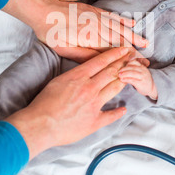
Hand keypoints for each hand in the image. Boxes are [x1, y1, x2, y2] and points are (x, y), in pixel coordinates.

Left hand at [2, 0, 148, 61]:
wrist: (42, 9)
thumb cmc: (50, 32)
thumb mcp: (64, 49)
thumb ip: (84, 56)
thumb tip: (102, 62)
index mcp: (92, 37)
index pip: (115, 49)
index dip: (128, 58)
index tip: (139, 65)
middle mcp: (97, 25)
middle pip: (121, 39)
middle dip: (134, 49)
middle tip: (146, 58)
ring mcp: (96, 16)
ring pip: (119, 27)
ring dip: (133, 35)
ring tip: (145, 42)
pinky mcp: (93, 10)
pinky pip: (112, 15)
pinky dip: (123, 20)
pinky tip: (132, 22)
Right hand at [5, 47, 131, 158]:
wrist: (40, 124)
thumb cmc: (43, 103)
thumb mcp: (57, 81)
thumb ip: (73, 75)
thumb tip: (82, 71)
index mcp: (79, 76)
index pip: (101, 61)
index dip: (115, 54)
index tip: (124, 50)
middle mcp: (89, 88)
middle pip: (111, 72)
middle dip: (124, 64)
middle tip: (134, 58)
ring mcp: (94, 104)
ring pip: (114, 89)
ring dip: (124, 81)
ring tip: (131, 76)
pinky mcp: (94, 121)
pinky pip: (110, 115)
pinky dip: (118, 112)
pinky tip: (124, 109)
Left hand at [118, 59, 156, 98]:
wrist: (152, 88)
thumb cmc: (144, 80)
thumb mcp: (140, 72)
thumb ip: (133, 69)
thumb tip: (122, 68)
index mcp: (142, 66)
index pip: (134, 61)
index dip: (127, 63)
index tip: (122, 66)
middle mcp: (143, 70)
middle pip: (132, 67)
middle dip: (124, 68)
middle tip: (118, 71)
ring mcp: (142, 77)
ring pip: (132, 73)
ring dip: (124, 73)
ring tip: (119, 75)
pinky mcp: (141, 83)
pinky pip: (133, 80)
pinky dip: (126, 79)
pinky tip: (122, 80)